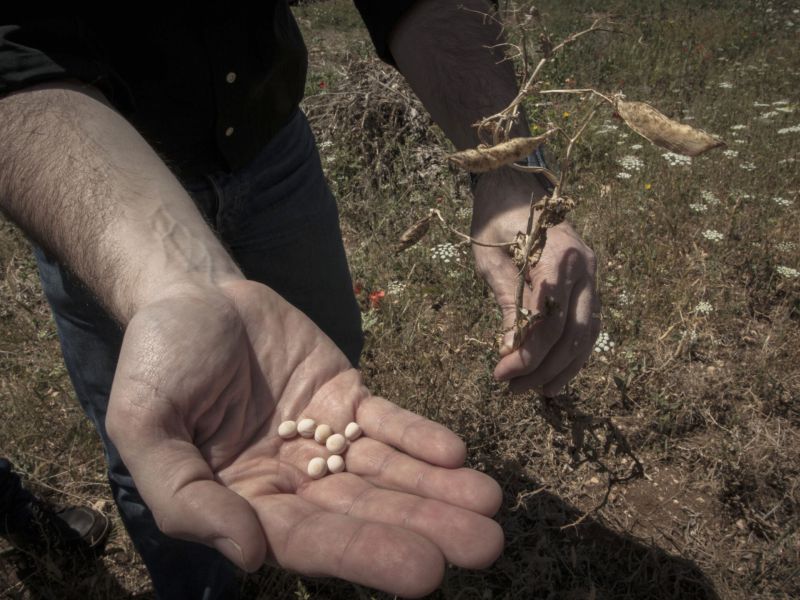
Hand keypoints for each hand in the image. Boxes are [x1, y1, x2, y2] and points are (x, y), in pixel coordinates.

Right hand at [106, 280, 502, 596]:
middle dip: (422, 527)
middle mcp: (292, 481)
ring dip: (438, 488)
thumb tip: (247, 554)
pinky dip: (420, 436)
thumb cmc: (159, 361)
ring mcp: (325, 440)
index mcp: (243, 501)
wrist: (192, 296)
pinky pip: (387, 421)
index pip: (308, 538)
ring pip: (386, 470)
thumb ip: (184, 495)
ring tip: (490, 503)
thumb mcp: (146, 425)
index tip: (423, 571)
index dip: (363, 554)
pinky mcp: (348, 398)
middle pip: (363, 510)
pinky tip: (456, 453)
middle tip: (484, 546)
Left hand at [471, 169, 600, 395]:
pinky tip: (555, 372)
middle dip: (544, 368)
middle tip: (513, 389)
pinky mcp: (589, 281)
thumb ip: (508, 305)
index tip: (500, 374)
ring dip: (563, 367)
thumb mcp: (492, 262)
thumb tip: (511, 353)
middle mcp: (586, 268)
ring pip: (588, 334)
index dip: (527, 355)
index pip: (549, 323)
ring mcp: (593, 275)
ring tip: (535, 390)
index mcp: (559, 258)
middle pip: (574, 335)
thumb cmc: (494, 220)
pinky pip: (588, 324)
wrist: (513, 185)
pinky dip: (573, 352)